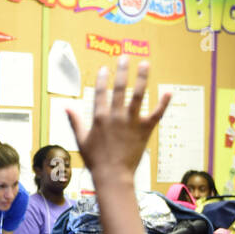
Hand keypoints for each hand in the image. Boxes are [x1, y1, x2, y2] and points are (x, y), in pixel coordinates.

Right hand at [65, 58, 169, 180]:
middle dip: (122, 70)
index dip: (102, 79)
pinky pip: (156, 114)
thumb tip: (65, 106)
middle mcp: (115, 116)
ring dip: (141, 78)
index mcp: (99, 118)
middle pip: (120, 88)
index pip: (100, 92)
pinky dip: (163, 103)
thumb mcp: (81, 140)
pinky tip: (168, 92)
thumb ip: (74, 121)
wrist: (112, 176)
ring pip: (137, 95)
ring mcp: (131, 122)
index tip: (105, 68)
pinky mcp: (144, 130)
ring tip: (145, 64)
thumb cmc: (95, 161)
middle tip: (125, 57)